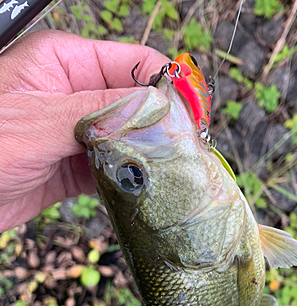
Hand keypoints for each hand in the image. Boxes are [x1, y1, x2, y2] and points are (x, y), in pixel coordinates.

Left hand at [0, 30, 168, 231]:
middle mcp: (73, 95)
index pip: (132, 62)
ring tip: (172, 169)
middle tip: (187, 148)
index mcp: (63, 64)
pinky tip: (143, 185)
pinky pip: (113, 166)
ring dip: (148, 153)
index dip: (167, 84)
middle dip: (162, 123)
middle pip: (135, 102)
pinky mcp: (73, 166)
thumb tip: (153, 104)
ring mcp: (75, 132)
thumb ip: (96, 112)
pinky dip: (130, 177)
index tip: (191, 112)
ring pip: (127, 137)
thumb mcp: (36, 123)